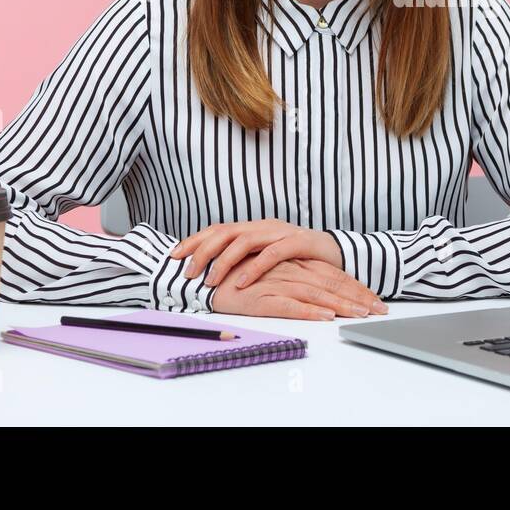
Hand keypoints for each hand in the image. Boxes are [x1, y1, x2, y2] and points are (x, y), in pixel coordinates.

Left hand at [170, 219, 343, 290]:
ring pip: (244, 240)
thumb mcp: (266, 257)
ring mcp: (280, 232)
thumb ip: (244, 259)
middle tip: (186, 272)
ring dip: (223, 261)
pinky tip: (242, 282)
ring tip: (210, 280)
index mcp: (252, 228)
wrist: (336, 252)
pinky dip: (254, 268)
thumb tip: (211, 272)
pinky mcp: (297, 242)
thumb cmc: (297, 258)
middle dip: (201, 251)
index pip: (216, 230)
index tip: (173, 255)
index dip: (193, 240)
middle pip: (224, 232)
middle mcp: (262, 227)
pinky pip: (272, 253)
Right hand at [209, 254, 386, 320]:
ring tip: (362, 315)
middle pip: (332, 283)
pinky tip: (325, 317)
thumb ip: (297, 277)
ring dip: (342, 305)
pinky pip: (290, 304)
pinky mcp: (262, 296)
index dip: (357, 287)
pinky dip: (309, 311)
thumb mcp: (274, 273)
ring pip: (317, 294)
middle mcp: (291, 270)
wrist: (205, 276)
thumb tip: (322, 294)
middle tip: (381, 311)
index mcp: (296, 263)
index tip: (376, 301)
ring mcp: (278, 282)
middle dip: (359, 297)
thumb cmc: (239, 276)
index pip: (334, 275)